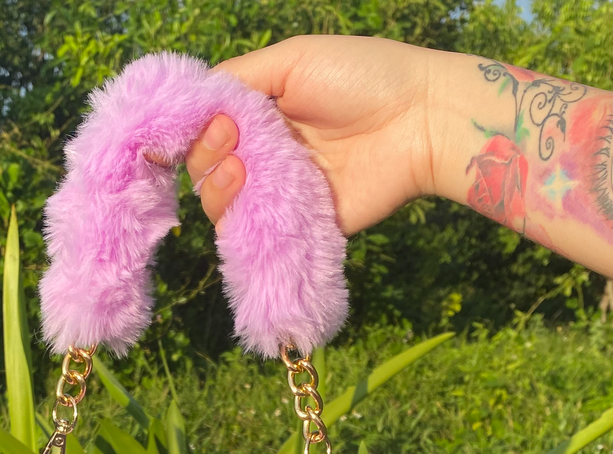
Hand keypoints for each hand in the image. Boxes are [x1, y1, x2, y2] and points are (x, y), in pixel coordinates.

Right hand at [187, 35, 439, 233]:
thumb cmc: (363, 78)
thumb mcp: (293, 59)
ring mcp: (279, 193)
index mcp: (261, 114)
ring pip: (222, 205)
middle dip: (205, 156)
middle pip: (207, 169)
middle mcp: (265, 155)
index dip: (192, 129)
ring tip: (240, 169)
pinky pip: (254, 235)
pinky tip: (249, 195)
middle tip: (229, 139)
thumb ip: (239, 78)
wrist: (420, 121)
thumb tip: (192, 102)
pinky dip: (240, 221)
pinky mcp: (297, 226)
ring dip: (217, 187)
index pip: (206, 129)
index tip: (205, 121)